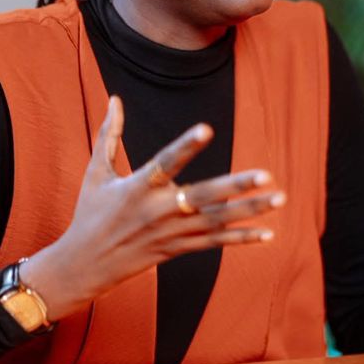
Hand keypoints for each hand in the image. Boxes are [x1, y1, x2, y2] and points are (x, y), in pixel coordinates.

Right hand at [22, 96, 282, 322]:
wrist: (84, 265)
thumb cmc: (90, 212)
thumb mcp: (96, 172)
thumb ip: (109, 134)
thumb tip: (115, 98)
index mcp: (138, 187)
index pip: (166, 163)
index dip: (186, 146)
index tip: (207, 129)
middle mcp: (159, 211)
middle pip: (204, 197)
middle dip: (236, 187)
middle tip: (267, 175)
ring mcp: (171, 232)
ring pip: (217, 221)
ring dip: (250, 211)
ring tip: (279, 198)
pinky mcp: (178, 248)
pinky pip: (214, 243)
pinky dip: (241, 238)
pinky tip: (268, 233)